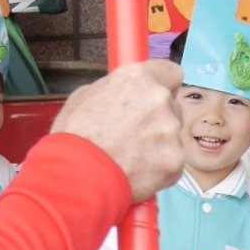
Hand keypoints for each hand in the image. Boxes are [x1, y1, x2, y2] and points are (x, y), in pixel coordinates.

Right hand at [51, 61, 184, 201]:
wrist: (76, 177)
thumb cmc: (74, 139)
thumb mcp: (84, 97)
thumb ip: (114, 90)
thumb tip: (122, 93)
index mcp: (138, 79)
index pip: (171, 71)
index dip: (163, 85)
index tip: (155, 95)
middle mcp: (159, 100)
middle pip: (172, 106)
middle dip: (157, 118)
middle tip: (133, 134)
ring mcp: (170, 131)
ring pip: (172, 135)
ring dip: (158, 144)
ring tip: (130, 156)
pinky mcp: (175, 160)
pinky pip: (173, 161)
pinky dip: (159, 168)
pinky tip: (137, 171)